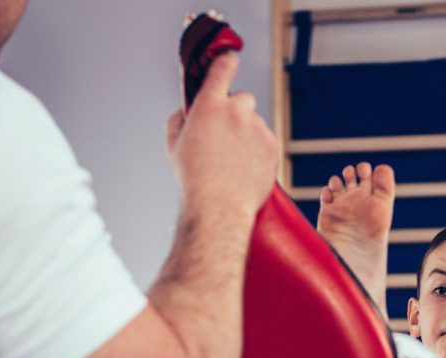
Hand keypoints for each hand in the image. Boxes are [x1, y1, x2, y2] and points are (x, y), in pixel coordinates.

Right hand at [166, 53, 277, 220]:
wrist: (219, 206)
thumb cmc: (195, 179)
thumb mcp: (173, 144)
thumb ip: (180, 118)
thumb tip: (188, 112)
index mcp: (210, 105)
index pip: (222, 67)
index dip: (226, 63)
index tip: (229, 62)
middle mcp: (236, 111)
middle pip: (242, 99)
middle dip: (236, 112)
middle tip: (226, 136)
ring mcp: (257, 128)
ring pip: (255, 124)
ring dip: (247, 135)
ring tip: (235, 161)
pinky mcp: (272, 146)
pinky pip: (266, 141)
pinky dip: (259, 151)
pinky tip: (246, 168)